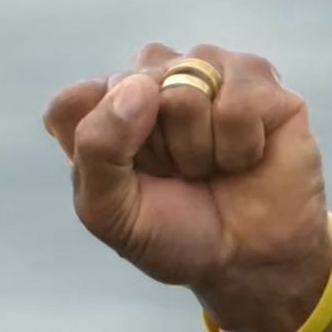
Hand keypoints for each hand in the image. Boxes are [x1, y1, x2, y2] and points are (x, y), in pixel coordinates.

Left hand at [43, 43, 331, 331]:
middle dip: (157, 151)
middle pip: (130, 89)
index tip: (131, 183)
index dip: (102, 152)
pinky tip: (247, 156)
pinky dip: (241, 148)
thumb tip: (140, 87)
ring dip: (199, 150)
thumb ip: (96, 148)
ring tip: (214, 165)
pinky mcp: (258, 78)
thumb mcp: (111, 211)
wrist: (251, 262)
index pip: (73, 104)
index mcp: (106, 101)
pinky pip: (236, 105)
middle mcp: (152, 73)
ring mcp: (206, 69)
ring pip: (185, 92)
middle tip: (180, 174)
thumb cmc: (178, 232)